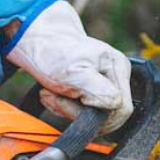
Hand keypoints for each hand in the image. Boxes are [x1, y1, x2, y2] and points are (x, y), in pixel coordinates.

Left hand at [6, 0, 132, 134]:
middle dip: (77, 113)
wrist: (38, 42)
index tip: (68, 100)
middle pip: (108, 117)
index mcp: (118, 69)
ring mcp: (105, 85)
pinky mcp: (92, 93)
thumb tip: (116, 106)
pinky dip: (65, 110)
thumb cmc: (54, 52)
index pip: (121, 109)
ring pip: (94, 118)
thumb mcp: (76, 73)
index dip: (95, 114)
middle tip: (54, 98)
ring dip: (67, 111)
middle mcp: (116, 77)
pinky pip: (84, 115)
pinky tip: (54, 97)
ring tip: (50, 95)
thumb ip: (100, 91)